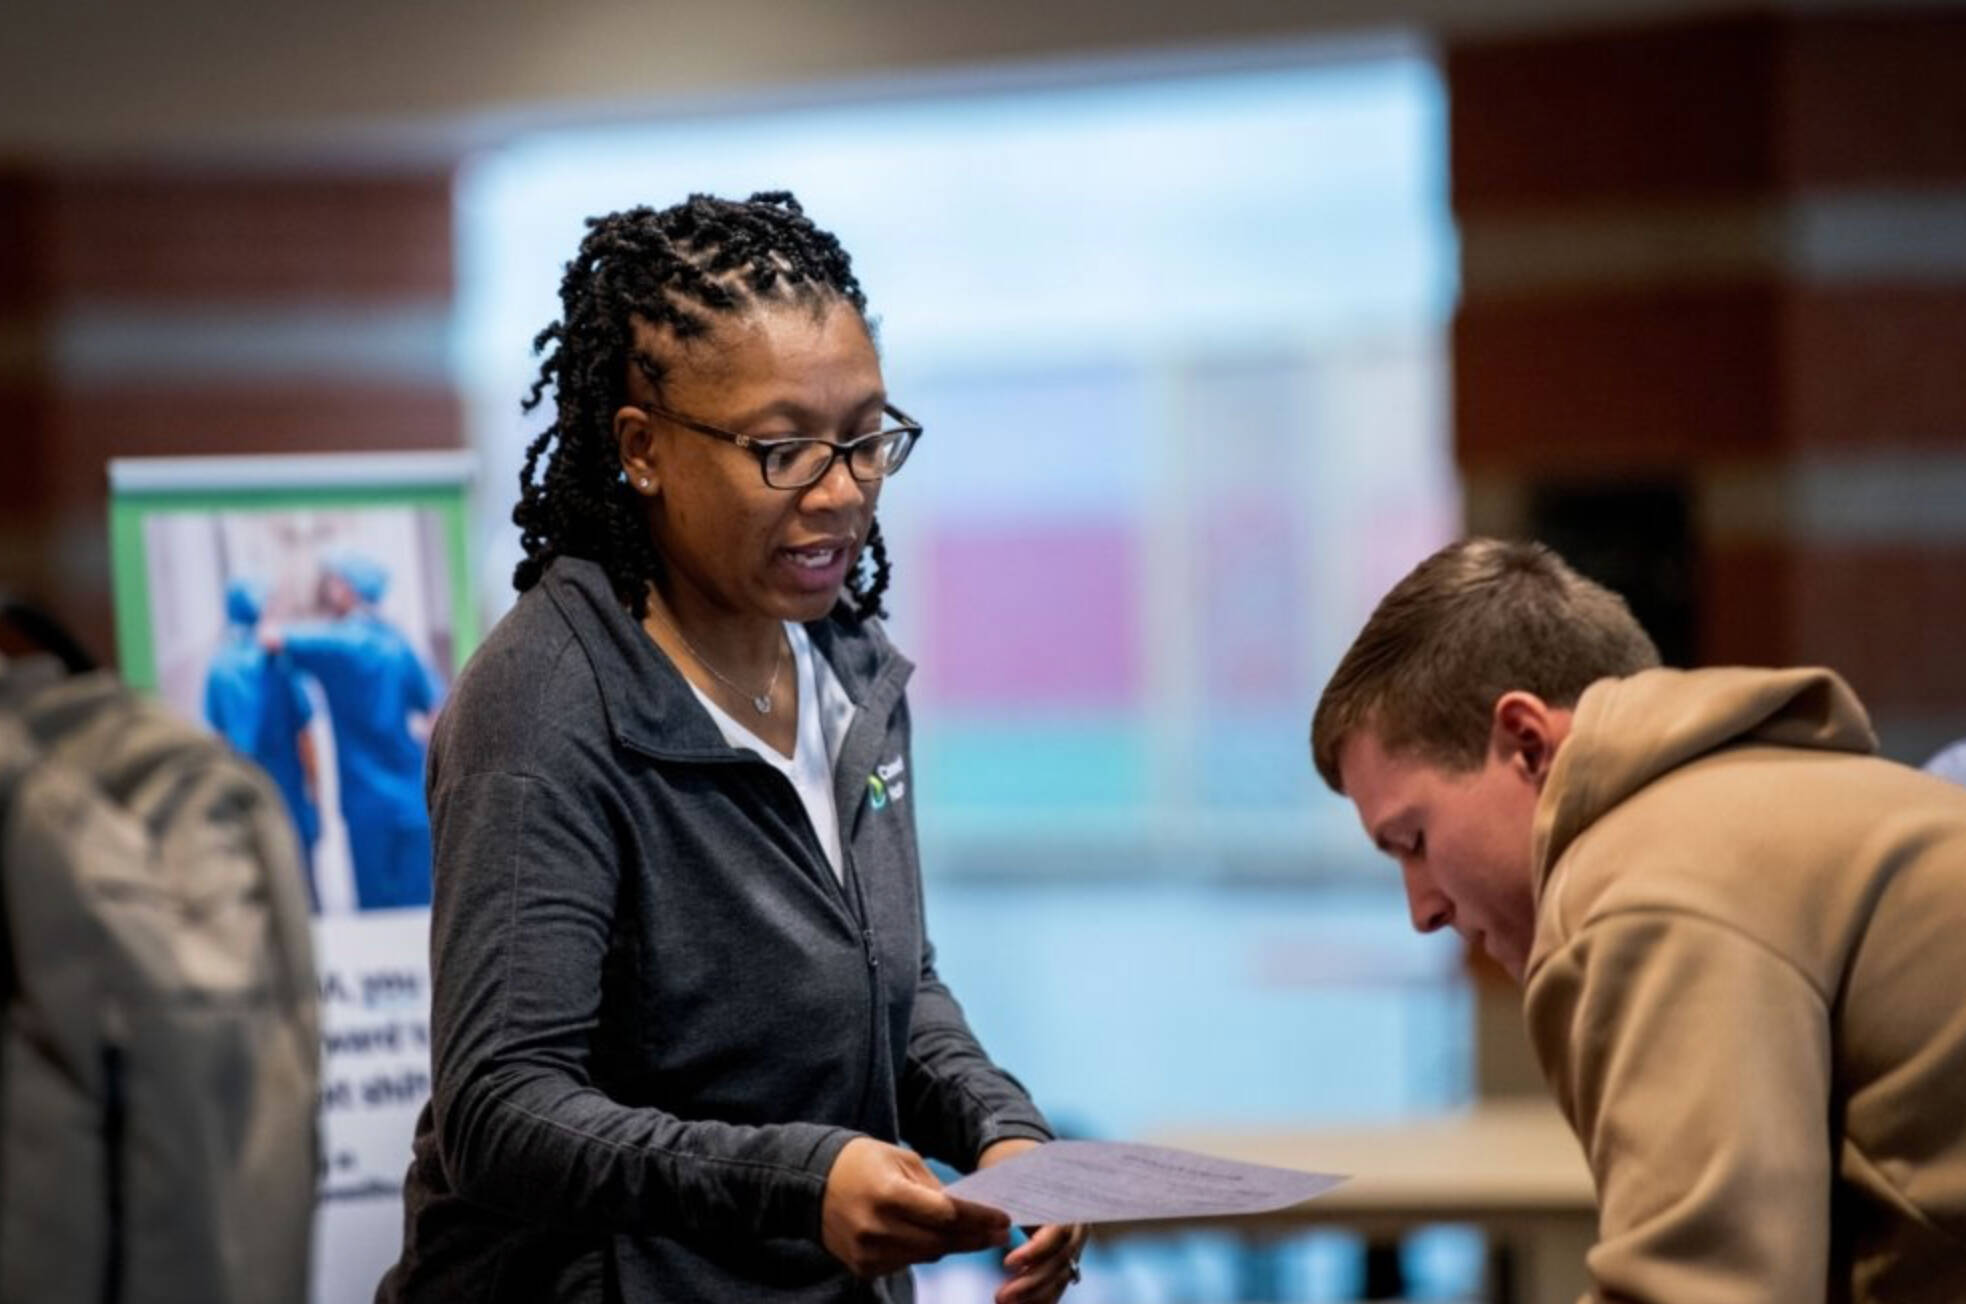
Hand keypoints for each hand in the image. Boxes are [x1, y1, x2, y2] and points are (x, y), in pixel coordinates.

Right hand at [822, 1137, 1009, 1278]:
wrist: (811, 1183)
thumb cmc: (863, 1163)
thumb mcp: (900, 1159)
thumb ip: (934, 1187)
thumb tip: (967, 1212)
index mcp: (888, 1193)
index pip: (946, 1214)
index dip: (979, 1218)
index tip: (1004, 1219)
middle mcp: (877, 1227)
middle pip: (941, 1241)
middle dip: (975, 1237)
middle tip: (999, 1233)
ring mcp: (868, 1252)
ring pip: (927, 1256)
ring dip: (952, 1246)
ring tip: (974, 1235)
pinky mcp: (862, 1268)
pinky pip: (906, 1264)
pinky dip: (923, 1252)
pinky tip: (934, 1239)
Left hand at [978, 1139, 1087, 1303]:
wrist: (1036, 1175)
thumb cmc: (1016, 1175)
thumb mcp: (1010, 1178)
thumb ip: (999, 1195)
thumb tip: (962, 1207)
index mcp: (1066, 1202)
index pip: (1057, 1233)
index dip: (1035, 1252)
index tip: (1007, 1263)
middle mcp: (1077, 1228)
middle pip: (1060, 1262)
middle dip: (1031, 1283)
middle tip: (999, 1297)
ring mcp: (1075, 1247)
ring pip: (1060, 1278)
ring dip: (1033, 1296)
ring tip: (1002, 1302)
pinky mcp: (1066, 1262)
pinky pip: (1057, 1285)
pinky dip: (1040, 1299)